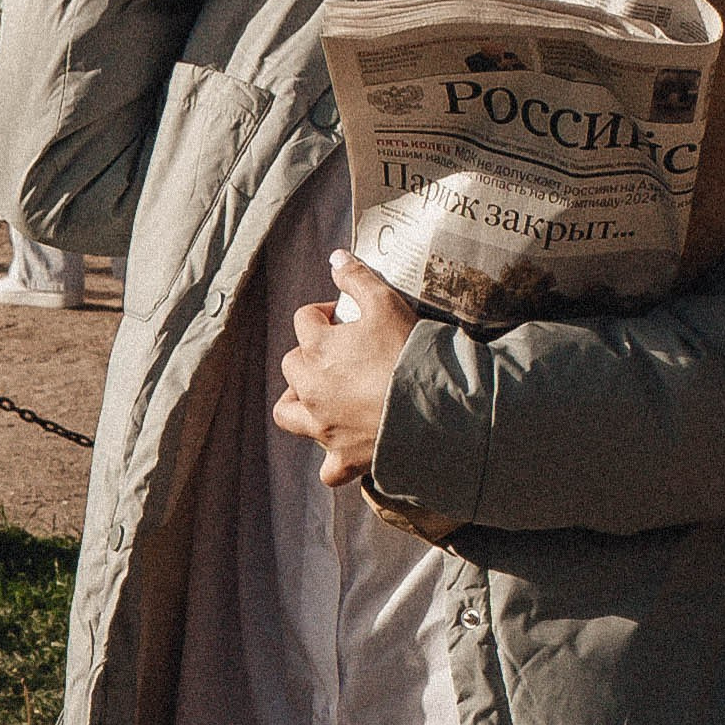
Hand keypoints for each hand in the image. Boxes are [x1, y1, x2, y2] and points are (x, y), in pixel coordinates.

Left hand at [274, 253, 419, 486]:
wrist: (434, 410)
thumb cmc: (408, 352)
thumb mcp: (386, 303)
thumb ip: (357, 278)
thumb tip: (336, 257)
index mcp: (318, 349)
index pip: (304, 320)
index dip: (323, 314)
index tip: (344, 317)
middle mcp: (312, 389)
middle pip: (292, 366)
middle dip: (309, 357)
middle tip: (341, 355)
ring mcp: (324, 427)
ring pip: (289, 415)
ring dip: (300, 405)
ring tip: (323, 398)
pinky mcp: (343, 458)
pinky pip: (327, 468)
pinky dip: (333, 460)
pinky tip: (348, 448)